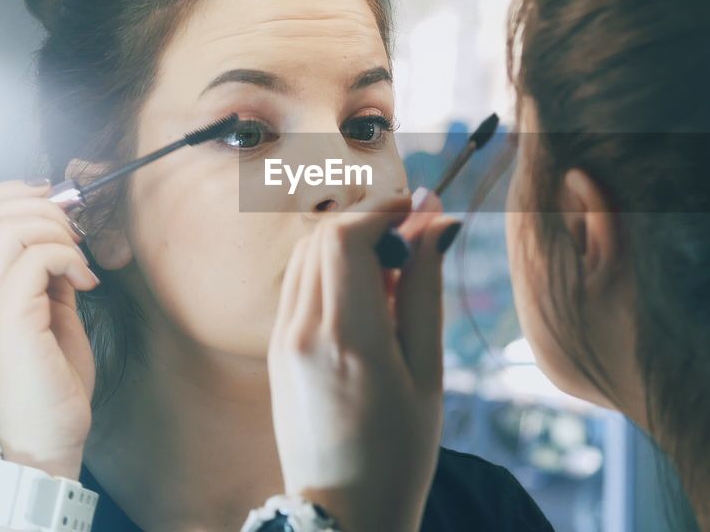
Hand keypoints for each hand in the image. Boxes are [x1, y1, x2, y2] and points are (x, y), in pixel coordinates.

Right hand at [0, 179, 99, 478]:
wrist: (45, 436)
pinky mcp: (7, 317)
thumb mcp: (42, 311)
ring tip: (79, 261)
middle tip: (74, 234)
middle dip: (42, 208)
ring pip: (11, 225)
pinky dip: (70, 258)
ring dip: (57, 231)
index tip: (51, 202)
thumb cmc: (47, 380)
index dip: (10, 192)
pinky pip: (38, 256)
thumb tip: (59, 234)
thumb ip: (41, 271)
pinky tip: (85, 283)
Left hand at [268, 190, 457, 531]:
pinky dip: (334, 273)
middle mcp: (302, 333)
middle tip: (417, 240)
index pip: (346, 236)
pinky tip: (369, 304)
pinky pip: (301, 285)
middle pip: (324, 237)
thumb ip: (423, 288)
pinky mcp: (276, 350)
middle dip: (371, 221)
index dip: (385, 210)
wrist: (344, 514)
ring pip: (309, 256)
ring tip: (397, 278)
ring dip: (351, 245)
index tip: (423, 211)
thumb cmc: (400, 452)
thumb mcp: (428, 371)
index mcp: (346, 340)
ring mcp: (281, 341)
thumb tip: (433, 220)